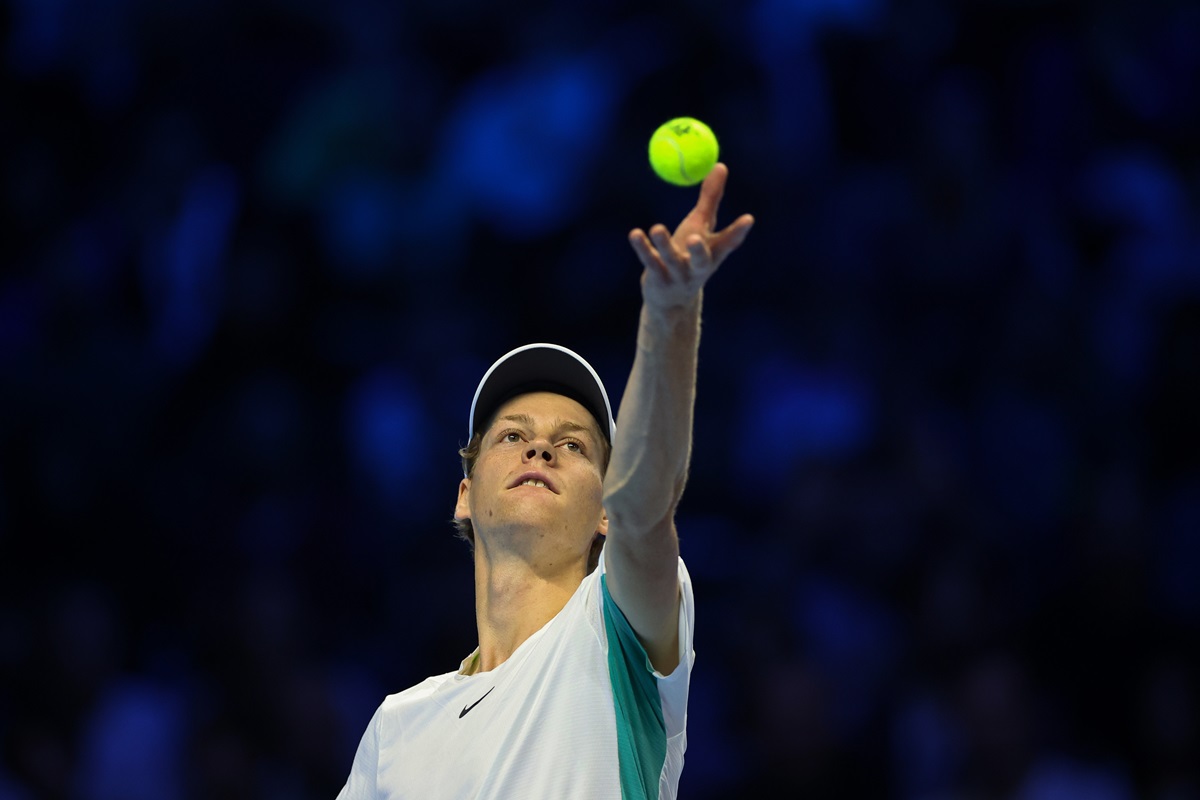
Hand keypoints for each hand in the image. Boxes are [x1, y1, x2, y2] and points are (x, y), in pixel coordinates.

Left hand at [628, 163, 754, 310]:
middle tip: (696, 236)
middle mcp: (698, 267)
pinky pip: (649, 261)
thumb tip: (721, 164)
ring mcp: (677, 275)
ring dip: (664, 245)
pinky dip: (642, 247)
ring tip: (657, 228)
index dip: (738, 231)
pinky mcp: (658, 279)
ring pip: (671, 259)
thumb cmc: (689, 255)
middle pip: (701, 259)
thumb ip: (711, 199)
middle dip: (699, 250)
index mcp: (713, 254)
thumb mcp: (701, 227)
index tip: (748, 219)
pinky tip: (635, 234)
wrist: (672, 300)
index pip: (728, 243)